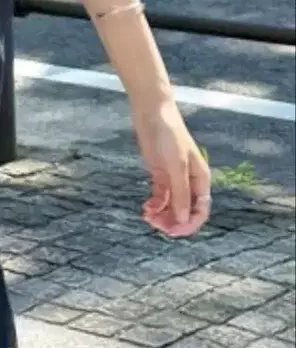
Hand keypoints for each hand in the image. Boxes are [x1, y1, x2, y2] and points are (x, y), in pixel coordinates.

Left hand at [132, 98, 211, 237]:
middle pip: (185, 211)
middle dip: (172, 221)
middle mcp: (189, 182)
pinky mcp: (160, 176)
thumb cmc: (168, 135)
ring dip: (161, 215)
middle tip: (154, 224)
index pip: (200, 210)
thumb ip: (180, 193)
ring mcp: (174, 179)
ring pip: (171, 207)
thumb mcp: (175, 165)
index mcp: (200, 179)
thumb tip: (183, 219)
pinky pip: (160, 198)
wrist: (152, 114)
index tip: (172, 232)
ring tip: (147, 215)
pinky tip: (145, 208)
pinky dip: (154, 206)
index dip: (189, 224)